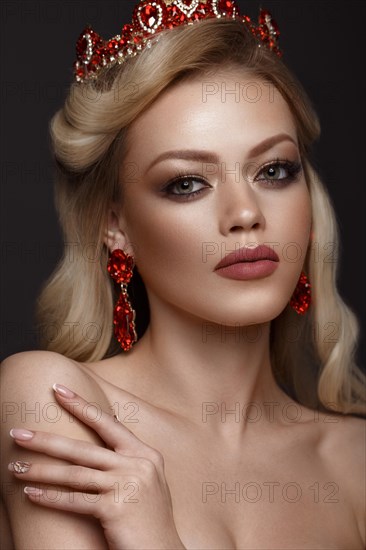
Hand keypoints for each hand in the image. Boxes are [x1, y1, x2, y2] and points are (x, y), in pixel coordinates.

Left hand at [8, 384, 185, 549]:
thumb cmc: (150, 519)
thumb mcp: (146, 481)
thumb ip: (127, 461)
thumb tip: (97, 445)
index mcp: (145, 453)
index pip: (108, 423)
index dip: (81, 406)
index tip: (58, 389)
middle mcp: (137, 464)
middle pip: (83, 447)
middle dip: (46, 440)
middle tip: (18, 433)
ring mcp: (127, 485)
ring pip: (74, 473)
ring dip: (40, 470)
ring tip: (15, 466)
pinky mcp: (115, 509)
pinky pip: (75, 500)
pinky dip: (50, 497)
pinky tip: (30, 493)